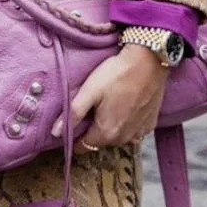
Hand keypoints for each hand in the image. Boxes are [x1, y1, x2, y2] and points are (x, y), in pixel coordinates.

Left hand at [51, 45, 167, 151]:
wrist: (149, 61)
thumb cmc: (117, 74)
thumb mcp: (89, 91)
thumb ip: (72, 114)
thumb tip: (56, 133)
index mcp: (106, 132)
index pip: (83, 146)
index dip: (75, 138)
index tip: (72, 125)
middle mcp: (124, 137)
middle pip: (101, 141)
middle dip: (93, 130)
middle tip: (91, 108)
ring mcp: (139, 131)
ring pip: (118, 137)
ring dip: (111, 127)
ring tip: (108, 106)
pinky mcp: (150, 122)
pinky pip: (134, 131)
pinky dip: (128, 124)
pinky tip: (126, 108)